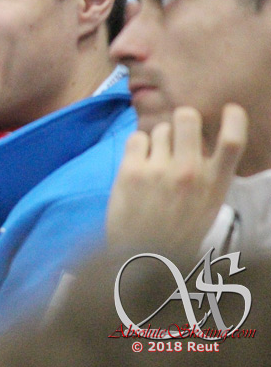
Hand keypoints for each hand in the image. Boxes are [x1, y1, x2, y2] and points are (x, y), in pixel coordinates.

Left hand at [106, 104, 246, 255]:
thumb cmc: (178, 232)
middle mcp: (189, 172)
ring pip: (159, 129)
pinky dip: (137, 146)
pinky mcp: (131, 170)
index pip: (233, 141)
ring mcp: (158, 170)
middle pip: (187, 117)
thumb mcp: (208, 206)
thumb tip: (202, 143)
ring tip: (155, 162)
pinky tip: (139, 163)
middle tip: (177, 135)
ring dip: (158, 140)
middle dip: (182, 120)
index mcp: (215, 184)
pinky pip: (136, 138)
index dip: (233, 118)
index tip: (229, 109)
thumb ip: (208, 174)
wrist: (143, 257)